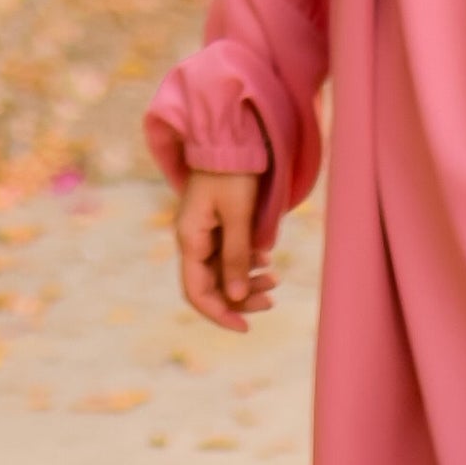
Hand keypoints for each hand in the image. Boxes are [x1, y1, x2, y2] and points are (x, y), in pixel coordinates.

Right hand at [170, 163, 275, 333]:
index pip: (197, 292)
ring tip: (275, 279)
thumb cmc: (233, 173)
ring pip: (221, 272)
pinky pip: (227, 255)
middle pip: (211, 285)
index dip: (219, 314)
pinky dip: (246, 262)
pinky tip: (265, 260)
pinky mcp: (215, 225)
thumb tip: (237, 297)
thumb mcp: (238, 216)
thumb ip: (236, 257)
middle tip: (272, 299)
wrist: (230, 137)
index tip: (245, 327)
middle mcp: (192, 240)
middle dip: (240, 298)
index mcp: (189, 239)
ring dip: (246, 281)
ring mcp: (203, 233)